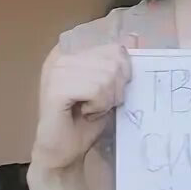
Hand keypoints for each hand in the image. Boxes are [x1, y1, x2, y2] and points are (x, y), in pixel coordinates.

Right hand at [30, 34, 137, 171]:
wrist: (64, 153)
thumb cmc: (86, 122)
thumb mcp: (109, 88)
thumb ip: (118, 64)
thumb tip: (134, 37)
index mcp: (74, 52)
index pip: (116, 49)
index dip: (123, 74)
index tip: (110, 92)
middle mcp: (63, 57)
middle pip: (114, 62)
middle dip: (115, 89)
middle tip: (99, 105)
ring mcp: (57, 70)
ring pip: (107, 76)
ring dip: (106, 100)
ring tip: (91, 109)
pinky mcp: (56, 88)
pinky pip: (96, 89)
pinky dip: (98, 105)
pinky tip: (85, 113)